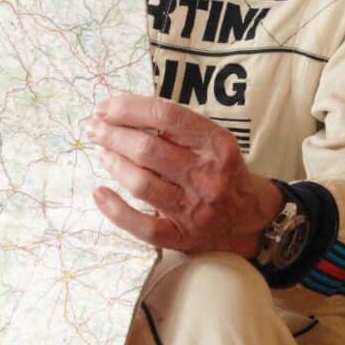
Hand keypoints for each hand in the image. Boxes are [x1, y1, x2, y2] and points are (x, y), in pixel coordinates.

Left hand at [90, 95, 282, 255]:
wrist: (250, 219)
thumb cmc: (224, 172)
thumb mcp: (215, 142)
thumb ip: (179, 128)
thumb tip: (125, 113)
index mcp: (217, 145)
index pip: (165, 116)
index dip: (128, 108)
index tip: (105, 108)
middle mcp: (207, 176)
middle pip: (147, 149)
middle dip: (112, 135)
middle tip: (94, 128)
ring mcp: (194, 209)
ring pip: (141, 183)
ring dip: (113, 164)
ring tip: (103, 153)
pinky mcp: (181, 236)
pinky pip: (142, 226)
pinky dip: (115, 209)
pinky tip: (100, 193)